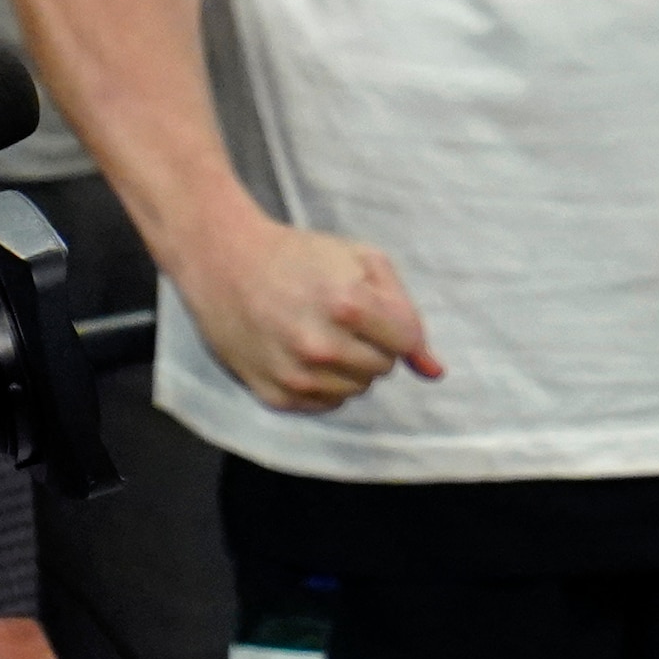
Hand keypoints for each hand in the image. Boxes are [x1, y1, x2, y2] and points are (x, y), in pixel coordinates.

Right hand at [178, 204, 442, 411]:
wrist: (223, 263)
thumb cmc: (300, 256)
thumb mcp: (363, 261)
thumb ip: (406, 313)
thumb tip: (434, 371)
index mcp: (349, 306)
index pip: (407, 342)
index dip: (396, 324)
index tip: (373, 309)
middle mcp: (321, 346)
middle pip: (383, 367)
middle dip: (372, 344)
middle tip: (339, 318)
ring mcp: (295, 375)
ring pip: (357, 388)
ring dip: (348, 365)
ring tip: (317, 332)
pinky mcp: (275, 395)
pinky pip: (326, 402)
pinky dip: (322, 382)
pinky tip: (299, 351)